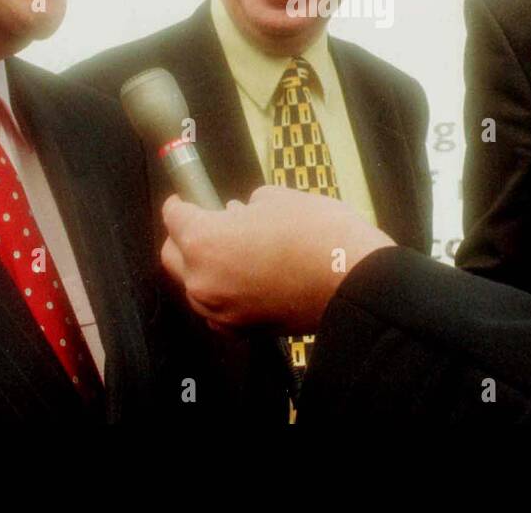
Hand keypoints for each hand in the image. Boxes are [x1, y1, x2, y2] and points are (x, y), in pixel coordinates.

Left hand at [159, 186, 395, 332]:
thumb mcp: (278, 199)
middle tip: (208, 221)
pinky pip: (218, 308)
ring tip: (235, 248)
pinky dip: (225, 291)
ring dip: (206, 266)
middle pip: (174, 256)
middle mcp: (203, 282)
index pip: (175, 218)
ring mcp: (221, 312)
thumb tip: (242, 215)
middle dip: (186, 236)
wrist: (356, 283)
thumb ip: (248, 206)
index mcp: (205, 242)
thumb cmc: (318, 234)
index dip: (180, 204)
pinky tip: (247, 276)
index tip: (185, 199)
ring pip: (195, 285)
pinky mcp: (243, 331)